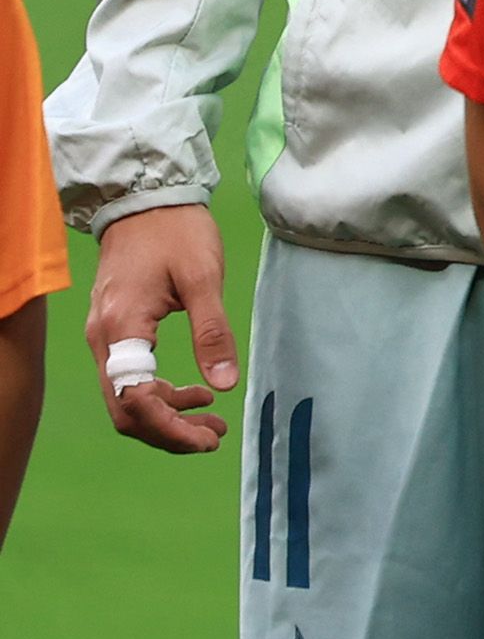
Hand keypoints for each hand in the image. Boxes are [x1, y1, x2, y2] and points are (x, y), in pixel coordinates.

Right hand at [86, 202, 234, 453]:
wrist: (146, 200)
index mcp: (122, 329)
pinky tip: (195, 391)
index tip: (207, 439)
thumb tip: (225, 386)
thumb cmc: (176, 232)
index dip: (169, 428)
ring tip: (211, 420)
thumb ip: (212, 332)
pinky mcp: (115, 330)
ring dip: (166, 415)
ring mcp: (104, 336)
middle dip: (168, 431)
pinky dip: (159, 393)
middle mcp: (103, 339)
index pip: (134, 401)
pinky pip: (130, 377)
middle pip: (125, 409)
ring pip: (127, 397)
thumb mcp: (204, 278)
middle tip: (214, 437)